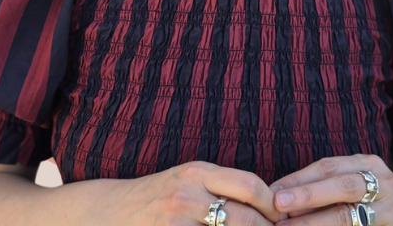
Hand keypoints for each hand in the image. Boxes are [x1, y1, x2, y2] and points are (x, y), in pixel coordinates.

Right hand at [116, 160, 287, 225]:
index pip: (249, 185)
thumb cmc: (156, 197)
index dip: (272, 204)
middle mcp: (188, 194)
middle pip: (245, 217)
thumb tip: (264, 199)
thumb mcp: (186, 180)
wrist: (110, 213)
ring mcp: (177, 221)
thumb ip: (219, 185)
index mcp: (196, 172)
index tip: (281, 217)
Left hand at [268, 154, 392, 224]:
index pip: (329, 167)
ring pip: (349, 216)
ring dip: (314, 222)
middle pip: (343, 187)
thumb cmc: (367, 201)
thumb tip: (278, 193)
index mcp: (369, 164)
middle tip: (279, 205)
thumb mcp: (349, 183)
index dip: (300, 178)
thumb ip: (322, 186)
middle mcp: (386, 184)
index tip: (274, 191)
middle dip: (307, 195)